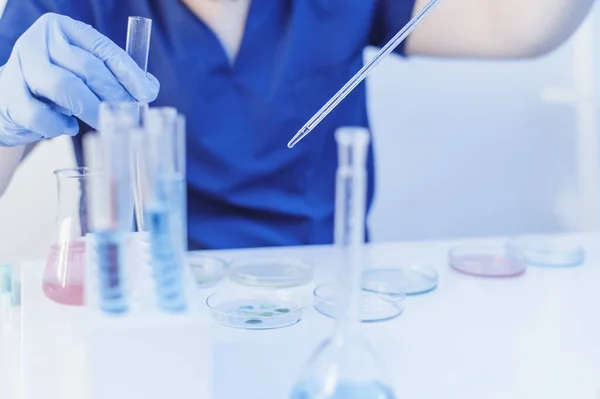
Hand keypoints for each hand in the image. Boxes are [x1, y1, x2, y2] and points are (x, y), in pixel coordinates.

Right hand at [0, 13, 159, 145]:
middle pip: (86, 67)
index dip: (128, 72)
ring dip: (90, 109)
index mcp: (62, 29)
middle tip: (130, 114)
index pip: (102, 48)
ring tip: (103, 122)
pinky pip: (39, 113)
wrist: (11, 99)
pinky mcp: (8, 94)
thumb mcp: (84, 73)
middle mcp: (39, 41)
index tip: (147, 93)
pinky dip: (58, 125)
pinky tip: (67, 128)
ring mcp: (20, 65)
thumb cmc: (55, 85)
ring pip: (63, 86)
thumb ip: (114, 76)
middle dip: (114, 94)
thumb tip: (149, 89)